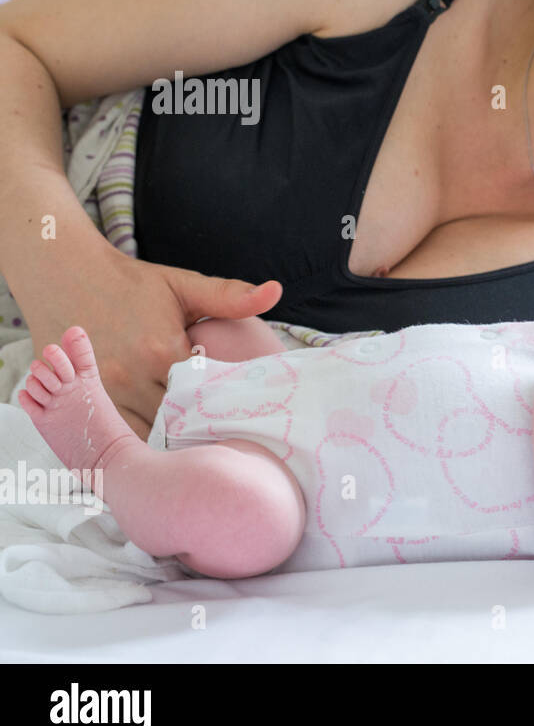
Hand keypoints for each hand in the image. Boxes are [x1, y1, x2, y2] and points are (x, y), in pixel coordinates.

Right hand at [25, 249, 281, 438]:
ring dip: (172, 442)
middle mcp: (132, 375)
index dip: (229, 410)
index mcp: (163, 350)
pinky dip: (142, 442)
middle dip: (204, 432)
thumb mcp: (183, 285)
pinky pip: (119, 434)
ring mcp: (105, 391)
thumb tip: (277, 290)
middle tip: (233, 445)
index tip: (250, 420)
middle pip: (179, 421)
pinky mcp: (84, 399)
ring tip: (203, 451)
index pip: (208, 395)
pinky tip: (165, 447)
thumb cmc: (132, 282)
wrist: (64, 273)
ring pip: (148, 435)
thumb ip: (229, 297)